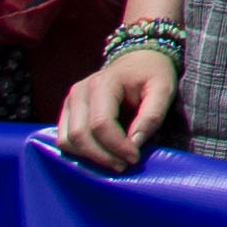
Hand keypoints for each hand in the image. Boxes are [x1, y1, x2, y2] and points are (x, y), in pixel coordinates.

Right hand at [53, 39, 173, 171]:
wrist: (138, 61)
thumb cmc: (152, 75)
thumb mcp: (163, 90)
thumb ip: (152, 116)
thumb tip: (134, 144)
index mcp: (103, 83)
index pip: (101, 124)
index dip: (116, 146)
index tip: (134, 158)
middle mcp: (79, 92)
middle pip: (79, 135)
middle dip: (102, 156)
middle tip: (124, 165)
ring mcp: (69, 102)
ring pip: (66, 140)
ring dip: (88, 157)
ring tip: (115, 161)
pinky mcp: (67, 112)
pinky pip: (64, 139)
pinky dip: (80, 152)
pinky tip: (102, 154)